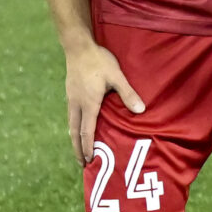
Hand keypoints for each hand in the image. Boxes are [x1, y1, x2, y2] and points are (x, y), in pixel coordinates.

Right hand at [64, 42, 143, 164]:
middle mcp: (76, 104)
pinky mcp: (71, 93)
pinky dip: (74, 127)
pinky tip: (79, 128)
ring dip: (75, 139)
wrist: (78, 47)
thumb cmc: (99, 61)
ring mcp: (71, 99)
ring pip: (71, 124)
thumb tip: (140, 111)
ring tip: (79, 150)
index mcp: (88, 103)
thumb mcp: (117, 77)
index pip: (87, 131)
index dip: (87, 147)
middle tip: (82, 164)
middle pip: (75, 132)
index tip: (89, 160)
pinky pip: (71, 116)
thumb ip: (128, 94)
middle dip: (78, 149)